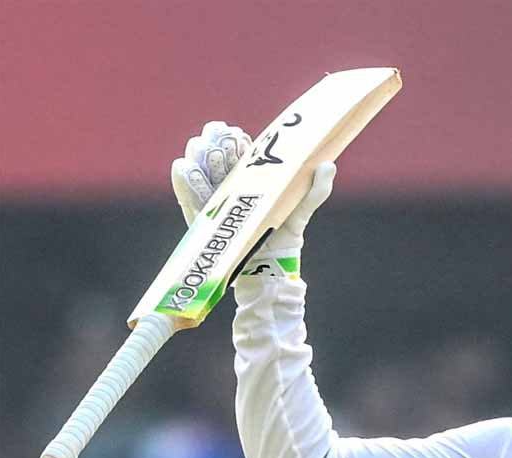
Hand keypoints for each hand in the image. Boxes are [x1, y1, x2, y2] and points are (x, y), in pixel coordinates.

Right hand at [171, 121, 335, 277]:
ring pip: (200, 173)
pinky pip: (188, 198)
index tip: (235, 133)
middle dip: (214, 145)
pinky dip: (184, 181)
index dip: (233, 139)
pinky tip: (184, 166)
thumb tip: (328, 165)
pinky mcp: (201, 219)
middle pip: (216, 158)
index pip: (238, 152)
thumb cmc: (285, 237)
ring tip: (200, 147)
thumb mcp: (301, 212)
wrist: (270, 270)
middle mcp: (229, 186)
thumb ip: (316, 191)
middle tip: (218, 139)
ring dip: (198, 157)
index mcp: (251, 178)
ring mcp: (214, 201)